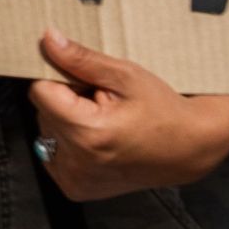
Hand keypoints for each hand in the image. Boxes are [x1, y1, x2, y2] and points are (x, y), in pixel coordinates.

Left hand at [28, 28, 228, 200]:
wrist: (189, 149)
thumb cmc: (162, 110)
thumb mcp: (125, 76)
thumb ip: (81, 60)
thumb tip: (47, 39)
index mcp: (86, 133)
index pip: (40, 92)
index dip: (61, 81)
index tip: (86, 83)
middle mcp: (76, 162)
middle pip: (43, 113)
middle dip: (66, 102)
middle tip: (102, 104)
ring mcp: (75, 180)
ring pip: (46, 133)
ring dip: (66, 122)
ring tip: (103, 122)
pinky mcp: (76, 189)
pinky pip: (53, 154)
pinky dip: (69, 143)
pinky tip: (97, 140)